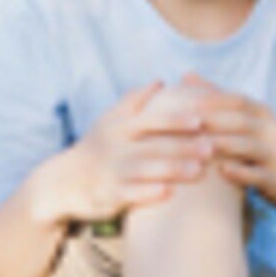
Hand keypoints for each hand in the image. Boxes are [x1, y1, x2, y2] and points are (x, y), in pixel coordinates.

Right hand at [50, 82, 214, 222]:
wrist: (63, 181)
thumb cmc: (96, 148)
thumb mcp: (109, 120)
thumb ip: (135, 101)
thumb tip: (160, 81)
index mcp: (120, 126)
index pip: (151, 119)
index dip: (175, 119)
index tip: (201, 119)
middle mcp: (116, 147)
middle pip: (154, 145)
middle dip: (184, 146)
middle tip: (212, 147)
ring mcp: (112, 171)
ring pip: (146, 170)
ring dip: (173, 170)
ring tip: (199, 172)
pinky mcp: (108, 194)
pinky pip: (130, 194)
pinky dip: (148, 194)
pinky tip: (168, 194)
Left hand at [179, 73, 275, 212]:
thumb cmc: (261, 140)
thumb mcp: (246, 117)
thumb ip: (217, 98)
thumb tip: (186, 75)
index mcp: (260, 112)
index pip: (236, 100)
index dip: (211, 100)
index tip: (183, 100)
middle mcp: (269, 129)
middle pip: (240, 121)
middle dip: (212, 120)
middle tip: (182, 122)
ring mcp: (275, 154)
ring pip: (249, 146)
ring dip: (224, 145)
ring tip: (198, 146)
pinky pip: (260, 175)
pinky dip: (242, 173)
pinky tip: (222, 171)